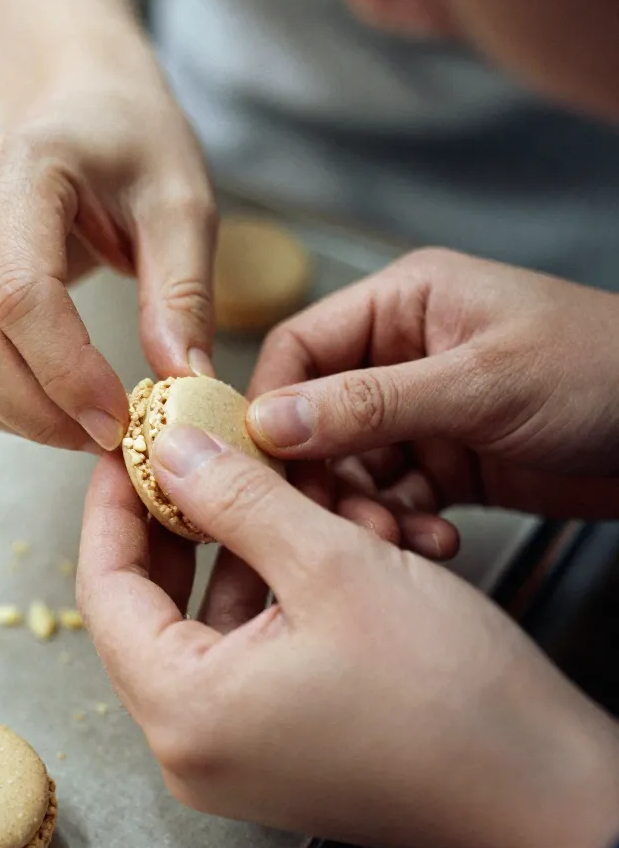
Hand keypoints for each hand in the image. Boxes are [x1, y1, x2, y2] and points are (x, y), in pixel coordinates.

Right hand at [0, 58, 214, 450]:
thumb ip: (184, 292)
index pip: (20, 296)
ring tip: (77, 421)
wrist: (78, 107)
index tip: (121, 419)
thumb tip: (183, 383)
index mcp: (17, 171)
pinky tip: (33, 402)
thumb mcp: (183, 204)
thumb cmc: (133, 147)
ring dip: (7, 419)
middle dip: (38, 414)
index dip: (68, 375)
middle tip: (106, 435)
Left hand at [77, 429, 618, 847]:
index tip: (127, 448)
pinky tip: (296, 537)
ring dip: (230, 549)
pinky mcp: (272, 745)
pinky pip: (239, 648)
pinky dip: (261, 589)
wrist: (543, 789)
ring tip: (255, 484)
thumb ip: (236, 499)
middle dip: (171, 520)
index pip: (104, 588)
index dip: (112, 505)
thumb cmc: (453, 696)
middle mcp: (192, 746)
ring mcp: (232, 751)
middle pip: (146, 605)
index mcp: (186, 711)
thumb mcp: (332, 565)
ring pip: (201, 620)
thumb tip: (169, 452)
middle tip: (182, 453)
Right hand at [246, 248, 618, 522]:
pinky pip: (395, 497)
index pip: (300, 349)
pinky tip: (435, 543)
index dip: (270, 407)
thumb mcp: (483, 383)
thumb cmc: (605, 372)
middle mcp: (401, 353)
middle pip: (316, 416)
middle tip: (336, 522)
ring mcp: (423, 410)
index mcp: (403, 304)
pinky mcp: (446, 461)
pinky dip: (403, 526)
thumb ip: (370, 404)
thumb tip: (268, 424)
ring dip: (363, 510)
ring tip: (394, 541)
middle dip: (322, 475)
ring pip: (352, 465)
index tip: (262, 466)